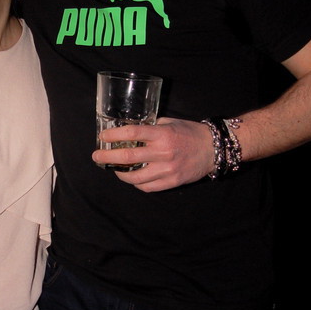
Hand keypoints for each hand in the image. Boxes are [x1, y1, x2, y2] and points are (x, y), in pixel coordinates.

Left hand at [92, 117, 214, 191]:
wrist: (213, 148)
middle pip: (127, 156)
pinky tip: (134, 178)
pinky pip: (147, 187)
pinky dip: (137, 184)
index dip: (114, 136)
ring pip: (135, 177)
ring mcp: (167, 169)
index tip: (103, 138)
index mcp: (162, 134)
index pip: (132, 133)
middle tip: (97, 157)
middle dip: (107, 158)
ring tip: (115, 169)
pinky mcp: (171, 182)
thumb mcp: (170, 123)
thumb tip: (132, 132)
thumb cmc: (191, 133)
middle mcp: (163, 152)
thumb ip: (152, 127)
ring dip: (120, 174)